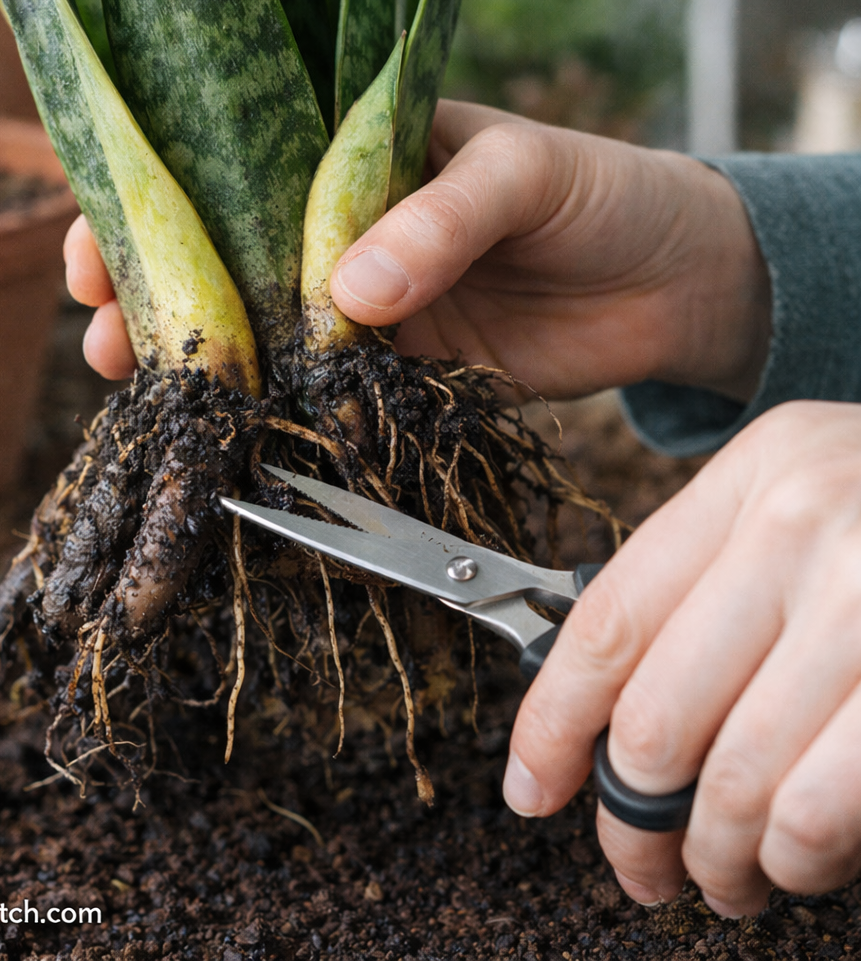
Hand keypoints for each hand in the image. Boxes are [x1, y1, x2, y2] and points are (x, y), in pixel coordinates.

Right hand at [66, 100, 770, 396]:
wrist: (672, 280)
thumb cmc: (603, 192)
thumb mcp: (524, 174)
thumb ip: (440, 222)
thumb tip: (349, 296)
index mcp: (357, 158)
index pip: (234, 172)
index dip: (162, 205)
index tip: (105, 246)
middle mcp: (347, 233)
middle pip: (230, 261)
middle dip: (162, 295)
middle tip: (103, 333)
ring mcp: (370, 308)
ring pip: (267, 333)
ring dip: (208, 362)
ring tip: (142, 386)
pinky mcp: (401, 371)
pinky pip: (329, 391)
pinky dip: (284, 410)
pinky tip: (238, 428)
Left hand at [505, 400, 860, 915]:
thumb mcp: (798, 505)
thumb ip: (706, 591)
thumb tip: (598, 724)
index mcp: (754, 479)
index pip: (610, 621)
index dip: (552, 721)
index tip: (531, 785)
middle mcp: (809, 527)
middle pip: (659, 718)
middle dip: (632, 821)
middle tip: (637, 862)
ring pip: (741, 784)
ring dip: (718, 858)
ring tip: (723, 873)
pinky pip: (822, 811)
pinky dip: (800, 859)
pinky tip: (801, 855)